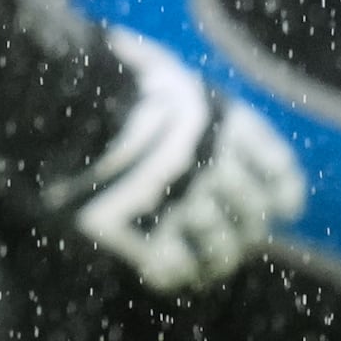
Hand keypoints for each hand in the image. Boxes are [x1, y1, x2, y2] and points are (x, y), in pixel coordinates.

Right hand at [0, 0, 303, 292]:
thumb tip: (172, 91)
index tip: (282, 208)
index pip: (277, 170)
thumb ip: (178, 92)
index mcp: (223, 124)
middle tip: (238, 241)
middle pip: (251, 216)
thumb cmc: (100, 72)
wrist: (57, 95)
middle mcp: (213, 167)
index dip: (282, 193)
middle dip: (247, 231)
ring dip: (217, 260)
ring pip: (219, 250)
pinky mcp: (139, 232)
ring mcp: (178, 203)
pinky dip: (172, 274)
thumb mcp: (156, 66)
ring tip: (206, 265)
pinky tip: (165, 272)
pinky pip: (170, 269)